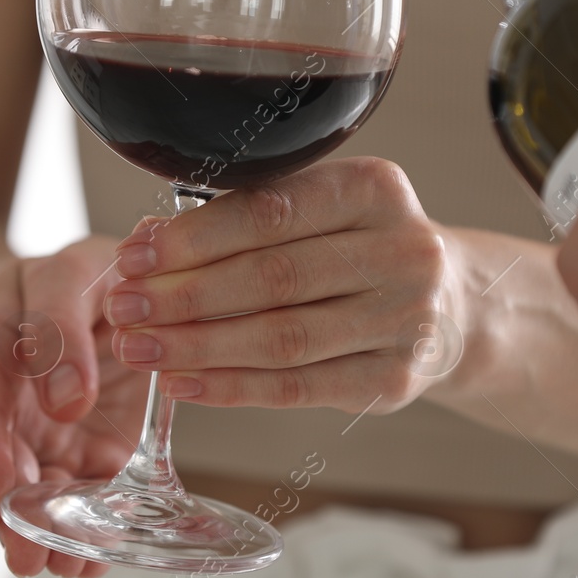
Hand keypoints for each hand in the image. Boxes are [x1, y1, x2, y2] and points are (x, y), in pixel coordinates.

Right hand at [0, 235, 146, 577]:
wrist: (83, 296)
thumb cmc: (68, 279)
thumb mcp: (65, 273)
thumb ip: (59, 326)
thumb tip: (71, 401)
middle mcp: (6, 408)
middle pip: (1, 468)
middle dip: (13, 515)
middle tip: (26, 556)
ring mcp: (44, 439)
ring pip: (39, 495)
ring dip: (51, 534)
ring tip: (68, 565)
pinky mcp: (89, 457)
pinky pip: (87, 500)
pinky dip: (93, 531)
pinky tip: (99, 557)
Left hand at [101, 157, 467, 413]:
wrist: (453, 303)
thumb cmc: (361, 246)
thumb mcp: (322, 208)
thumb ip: (247, 218)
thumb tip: (147, 241)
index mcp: (375, 189)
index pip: (271, 210)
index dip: (194, 236)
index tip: (135, 254)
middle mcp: (402, 251)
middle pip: (274, 277)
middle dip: (184, 294)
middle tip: (124, 306)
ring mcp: (405, 321)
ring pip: (282, 338)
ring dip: (198, 346)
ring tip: (139, 349)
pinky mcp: (394, 381)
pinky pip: (298, 388)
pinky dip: (232, 388)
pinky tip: (183, 383)